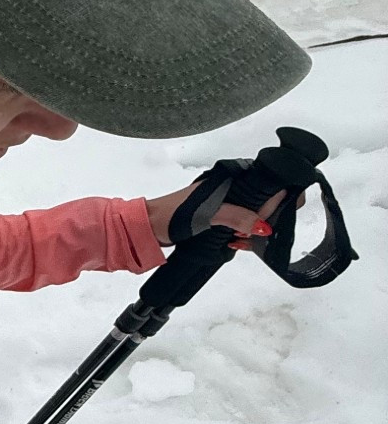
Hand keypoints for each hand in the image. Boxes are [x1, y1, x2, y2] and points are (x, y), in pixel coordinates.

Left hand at [145, 182, 290, 248]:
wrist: (151, 228)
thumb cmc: (173, 213)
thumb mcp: (209, 213)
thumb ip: (238, 216)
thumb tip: (263, 225)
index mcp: (228, 181)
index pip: (264, 186)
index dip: (273, 201)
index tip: (269, 218)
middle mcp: (229, 191)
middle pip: (262, 204)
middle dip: (261, 220)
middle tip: (247, 231)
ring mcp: (224, 207)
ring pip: (252, 219)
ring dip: (249, 232)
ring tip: (237, 238)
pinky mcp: (219, 221)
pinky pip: (240, 229)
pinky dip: (240, 237)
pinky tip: (233, 242)